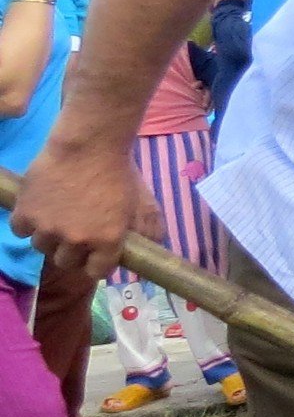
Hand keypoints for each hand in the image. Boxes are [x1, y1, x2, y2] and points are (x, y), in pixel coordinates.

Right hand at [11, 139, 158, 284]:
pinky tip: (38, 210)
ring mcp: (48, 228)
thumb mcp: (143, 204)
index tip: (93, 254)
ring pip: (42, 247)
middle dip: (71, 251)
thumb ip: (147, 230)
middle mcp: (77, 240)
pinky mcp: (25, 213)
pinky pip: (21, 231)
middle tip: (74, 233)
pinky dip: (27, 223)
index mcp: (107, 241)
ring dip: (49, 236)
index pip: (95, 272)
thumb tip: (150, 249)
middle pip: (66, 262)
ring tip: (56, 218)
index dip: (95, 263)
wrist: (89, 144)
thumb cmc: (120, 171)